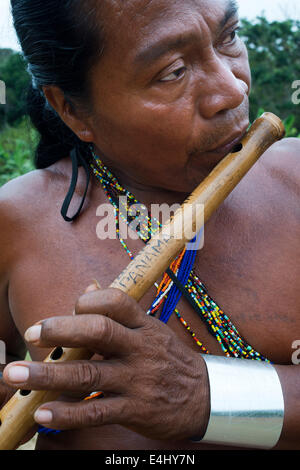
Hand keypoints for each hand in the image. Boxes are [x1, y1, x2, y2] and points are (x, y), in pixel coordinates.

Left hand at [3, 287, 209, 440]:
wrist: (204, 396)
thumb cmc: (169, 358)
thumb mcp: (150, 329)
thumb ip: (119, 313)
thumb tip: (86, 289)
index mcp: (143, 324)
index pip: (116, 302)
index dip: (90, 300)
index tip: (70, 307)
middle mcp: (139, 348)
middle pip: (99, 332)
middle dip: (62, 330)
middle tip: (33, 333)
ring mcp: (137, 379)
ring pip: (89, 374)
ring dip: (49, 374)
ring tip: (17, 374)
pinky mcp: (135, 409)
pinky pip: (96, 411)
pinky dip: (68, 413)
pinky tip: (44, 413)